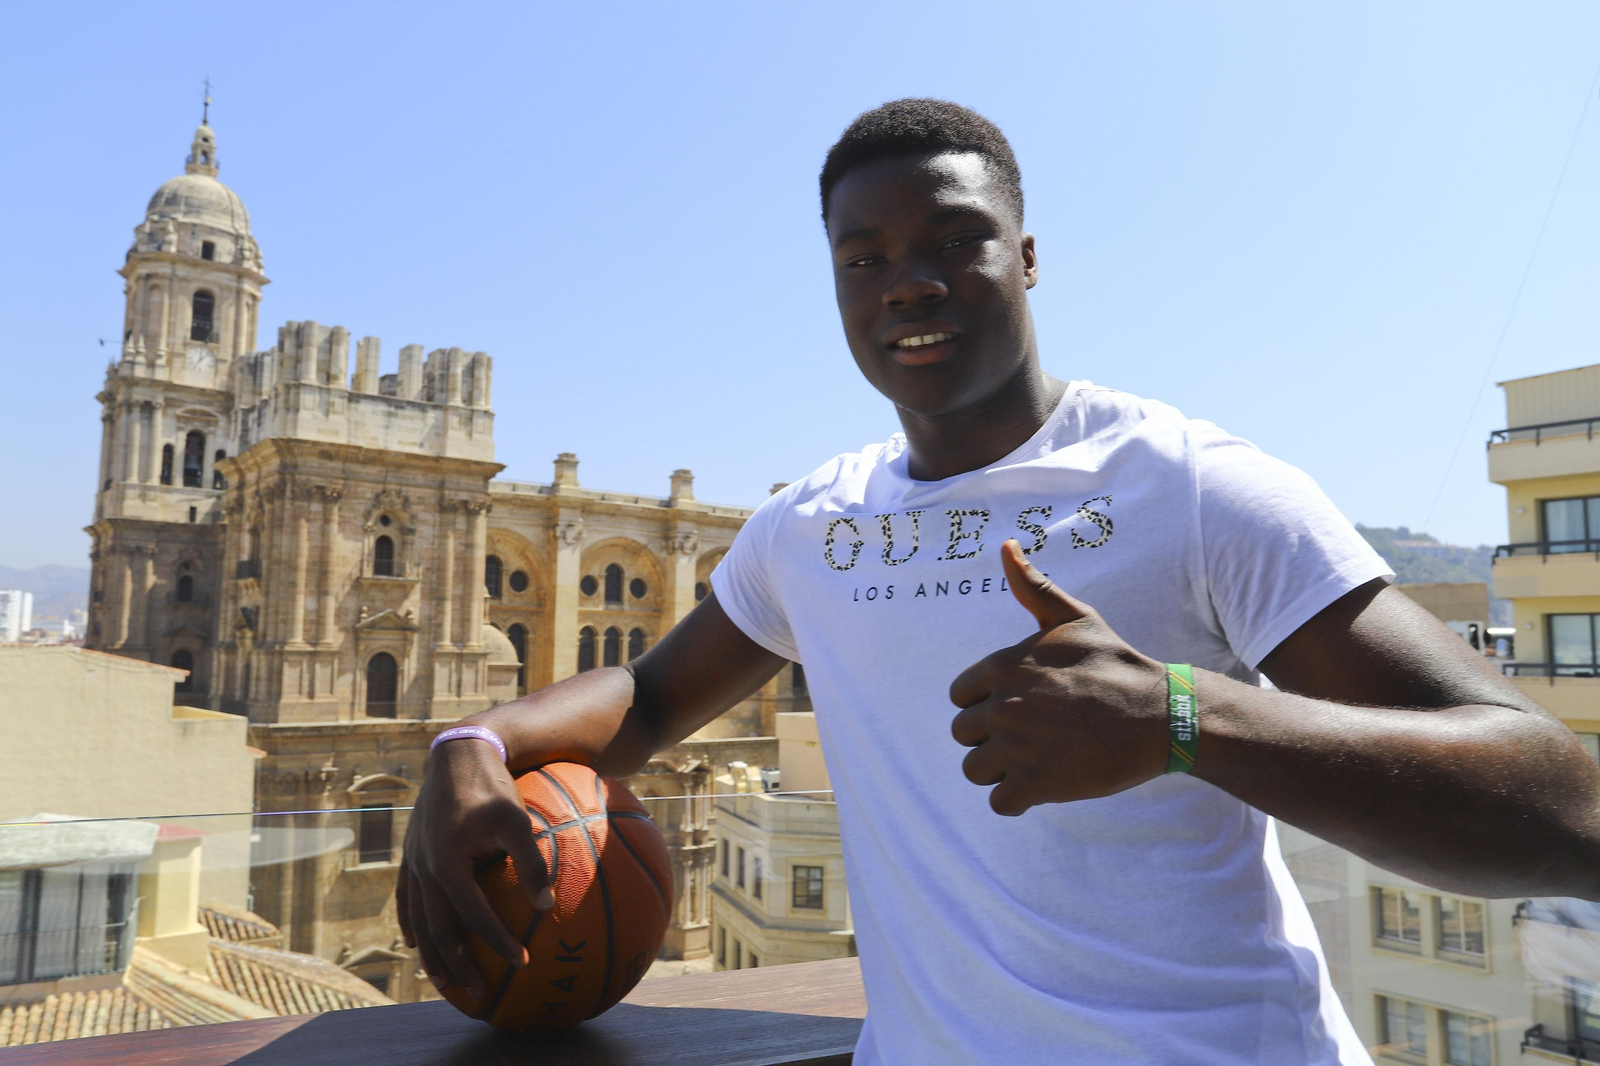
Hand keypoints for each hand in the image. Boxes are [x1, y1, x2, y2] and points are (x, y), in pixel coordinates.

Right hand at [397, 738, 553, 998]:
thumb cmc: (493, 785)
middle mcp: (424, 868)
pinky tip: (417, 941)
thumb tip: (548, 905)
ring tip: (445, 982)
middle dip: (456, 966)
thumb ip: (531, 862)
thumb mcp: (517, 819)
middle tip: (477, 995)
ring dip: (432, 954)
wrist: (457, 754)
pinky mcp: (411, 854)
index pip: (473, 916)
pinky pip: (407, 899)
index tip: (522, 961)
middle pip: (438, 930)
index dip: (497, 941)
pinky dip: (413, 923)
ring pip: (418, 920)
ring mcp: (413, 862)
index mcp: (447, 863)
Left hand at [949, 539, 1170, 815]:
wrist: (1161, 716)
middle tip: (1034, 734)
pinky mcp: (1035, 786)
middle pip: (963, 734)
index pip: (959, 695)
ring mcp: (1016, 748)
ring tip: (1038, 759)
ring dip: (1001, 771)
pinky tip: (1045, 784)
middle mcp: (1001, 706)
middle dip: (991, 738)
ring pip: (975, 770)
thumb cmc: (1117, 665)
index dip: (986, 702)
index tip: (1022, 705)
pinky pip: (1000, 803)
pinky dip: (1019, 800)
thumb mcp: (1075, 618)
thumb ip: (1034, 587)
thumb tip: (1005, 546)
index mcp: (1001, 667)